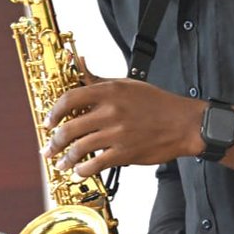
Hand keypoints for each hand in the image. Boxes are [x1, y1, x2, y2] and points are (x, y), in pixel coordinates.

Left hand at [43, 78, 202, 177]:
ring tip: (61, 163)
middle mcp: (111, 111)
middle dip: (54, 142)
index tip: (48, 122)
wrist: (185, 124)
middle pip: (68, 128)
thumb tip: (79, 63)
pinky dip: (82, 170)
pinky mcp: (125, 153)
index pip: (69, 99)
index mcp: (110, 91)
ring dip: (65, 159)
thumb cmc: (158, 103)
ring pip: (78, 148)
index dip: (53, 113)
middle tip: (49, 148)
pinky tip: (80, 171)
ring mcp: (117, 133)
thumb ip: (100, 79)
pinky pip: (95, 164)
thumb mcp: (129, 84)